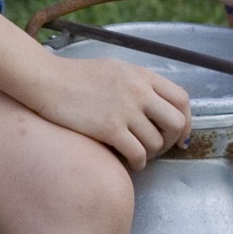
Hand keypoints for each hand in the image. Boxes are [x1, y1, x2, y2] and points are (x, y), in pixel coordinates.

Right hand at [34, 53, 192, 169]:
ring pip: (156, 142)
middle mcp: (139, 91)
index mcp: (142, 76)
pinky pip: (137, 154)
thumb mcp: (115, 70)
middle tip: (161, 147)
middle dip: (173, 140)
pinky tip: (131, 163)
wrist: (46, 80)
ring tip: (139, 154)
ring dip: (151, 154)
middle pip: (176, 122)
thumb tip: (158, 105)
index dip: (186, 120)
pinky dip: (138, 163)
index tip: (181, 133)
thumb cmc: (76, 76)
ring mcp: (125, 110)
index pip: (182, 98)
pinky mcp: (109, 128)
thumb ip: (139, 85)